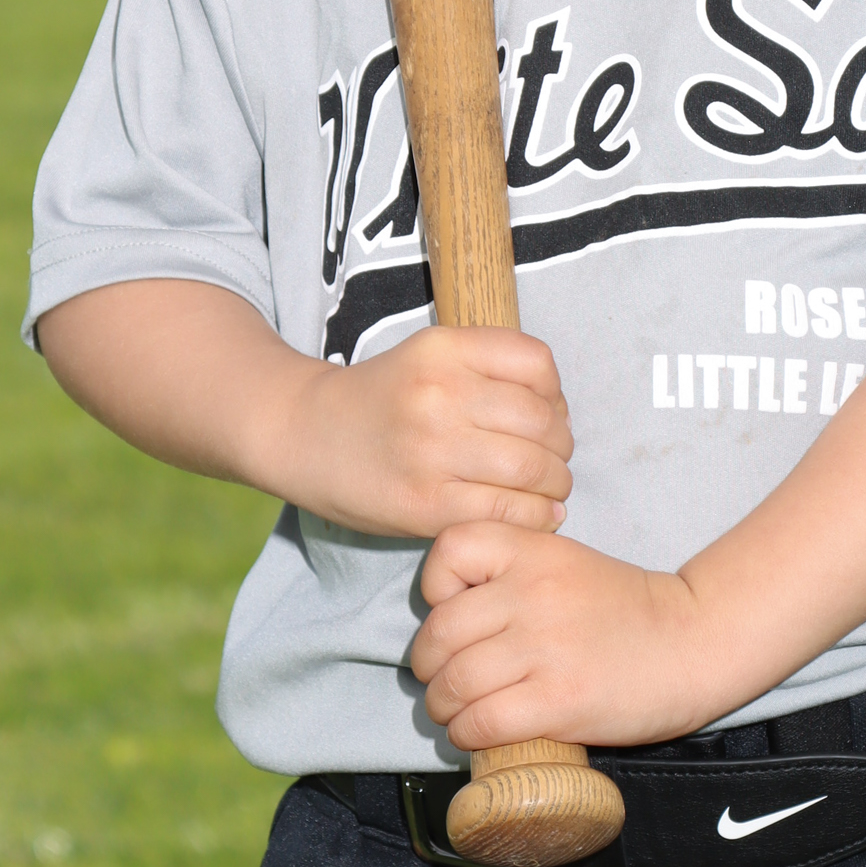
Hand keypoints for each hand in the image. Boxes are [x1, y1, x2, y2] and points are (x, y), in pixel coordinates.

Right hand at [294, 326, 572, 541]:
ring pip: (532, 469)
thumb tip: (558, 414)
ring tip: (550, 489)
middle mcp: (439, 395)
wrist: (304, 435)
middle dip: (561, 447)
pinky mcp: (425, 504)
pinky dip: (537, 517)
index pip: (537, 363)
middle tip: (555, 461)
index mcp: (444, 349)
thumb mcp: (429, 355)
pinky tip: (538, 514)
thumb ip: (488, 368)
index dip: (556, 394)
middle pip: (542, 422)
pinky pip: (506, 512)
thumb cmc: (381, 398)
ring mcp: (432, 451)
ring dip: (556, 484)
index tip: (548, 415)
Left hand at [411, 524, 715, 750]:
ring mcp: (546, 648)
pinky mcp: (560, 701)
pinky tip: (479, 733)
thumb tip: (450, 619)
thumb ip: (514, 576)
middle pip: (441, 632)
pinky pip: (482, 722)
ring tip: (457, 713)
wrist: (694, 643)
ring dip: (443, 707)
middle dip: (429, 665)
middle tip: (442, 680)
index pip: (449, 552)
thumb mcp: (568, 565)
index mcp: (536, 552)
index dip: (435, 588)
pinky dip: (468, 734)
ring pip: (454, 682)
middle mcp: (534, 593)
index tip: (451, 612)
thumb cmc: (628, 610)